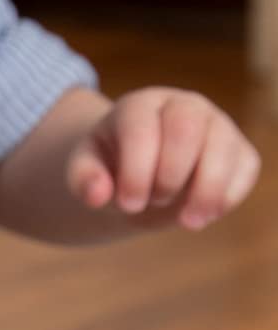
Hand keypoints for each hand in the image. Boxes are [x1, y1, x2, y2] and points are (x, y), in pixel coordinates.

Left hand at [67, 87, 260, 230]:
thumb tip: (97, 196)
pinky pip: (246, 167)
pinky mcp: (238, 151)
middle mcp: (183, 106)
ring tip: (188, 223)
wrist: (138, 177)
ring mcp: (215, 125)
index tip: (127, 205)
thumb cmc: (111, 170)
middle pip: (187, 129)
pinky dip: (228, 196)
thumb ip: (83, 179)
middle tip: (151, 202)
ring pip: (224, 145)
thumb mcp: (85, 171)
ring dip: (206, 190)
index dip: (136, 170)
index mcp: (140, 106)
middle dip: (168, 176)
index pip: (142, 129)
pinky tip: (204, 216)